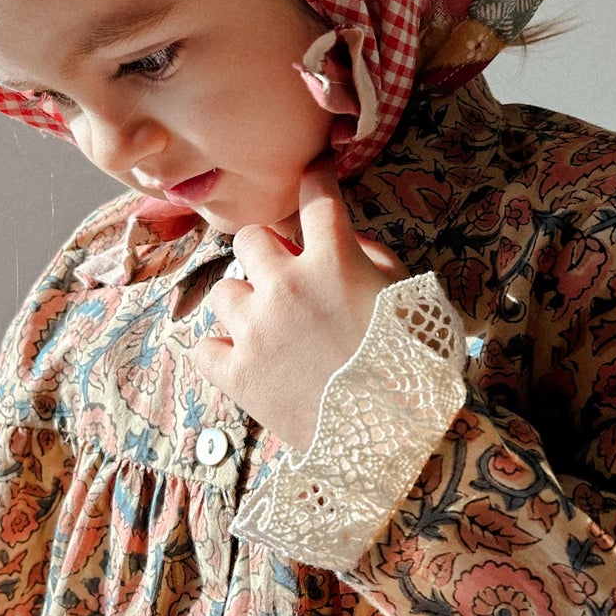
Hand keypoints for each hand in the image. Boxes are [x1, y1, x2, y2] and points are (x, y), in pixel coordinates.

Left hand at [190, 153, 407, 450]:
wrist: (392, 445)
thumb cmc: (413, 371)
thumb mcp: (411, 301)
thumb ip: (375, 259)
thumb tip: (347, 241)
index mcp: (334, 260)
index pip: (317, 195)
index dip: (317, 176)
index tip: (315, 171)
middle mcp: (286, 285)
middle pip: (250, 238)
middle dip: (268, 254)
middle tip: (287, 280)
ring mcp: (255, 329)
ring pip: (222, 291)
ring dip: (243, 304)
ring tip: (268, 330)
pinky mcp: (236, 374)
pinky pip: (202, 348)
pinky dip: (220, 353)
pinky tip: (243, 361)